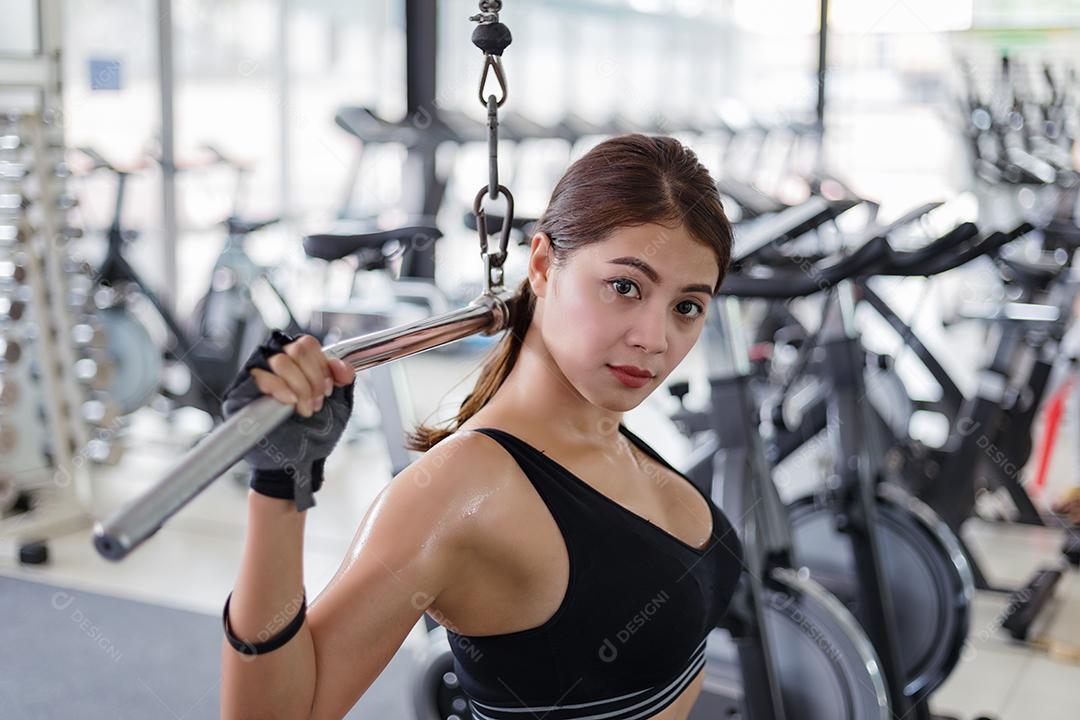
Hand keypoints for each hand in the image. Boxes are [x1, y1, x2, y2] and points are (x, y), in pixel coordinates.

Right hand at [222, 330, 356, 510]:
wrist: (297, 463)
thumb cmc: (314, 435)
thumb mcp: (339, 405)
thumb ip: (344, 379)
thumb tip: (339, 364)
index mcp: (297, 364)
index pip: (306, 344)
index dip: (321, 365)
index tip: (328, 390)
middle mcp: (275, 366)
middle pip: (295, 349)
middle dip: (313, 379)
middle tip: (316, 403)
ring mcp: (257, 378)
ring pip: (279, 360)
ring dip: (299, 386)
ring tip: (303, 409)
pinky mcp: (241, 393)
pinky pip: (258, 376)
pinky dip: (279, 387)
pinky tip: (288, 403)